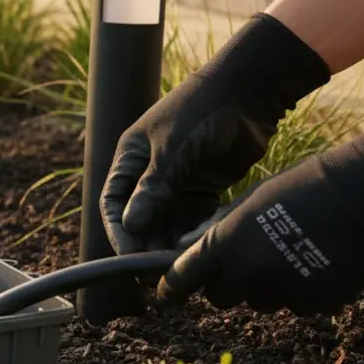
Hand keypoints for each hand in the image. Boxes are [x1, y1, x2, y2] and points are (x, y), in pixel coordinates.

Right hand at [100, 13, 331, 254]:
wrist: (248, 91)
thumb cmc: (202, 111)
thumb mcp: (174, 150)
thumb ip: (154, 188)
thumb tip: (130, 225)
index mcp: (131, 156)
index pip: (114, 202)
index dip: (119, 231)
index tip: (130, 256)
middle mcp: (149, 171)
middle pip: (140, 217)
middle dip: (146, 244)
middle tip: (157, 272)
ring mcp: (177, 180)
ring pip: (167, 221)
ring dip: (170, 243)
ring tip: (180, 266)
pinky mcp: (204, 186)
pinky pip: (193, 218)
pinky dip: (193, 234)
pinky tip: (199, 249)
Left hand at [159, 113, 363, 315]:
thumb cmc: (305, 186)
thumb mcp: (250, 201)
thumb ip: (216, 229)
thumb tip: (183, 248)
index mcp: (227, 242)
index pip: (184, 278)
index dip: (172, 289)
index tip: (165, 295)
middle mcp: (250, 273)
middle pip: (220, 298)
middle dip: (226, 285)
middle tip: (244, 262)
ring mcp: (285, 292)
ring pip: (260, 303)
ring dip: (265, 288)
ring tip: (290, 252)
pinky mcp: (316, 305)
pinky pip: (297, 307)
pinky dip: (300, 293)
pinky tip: (318, 263)